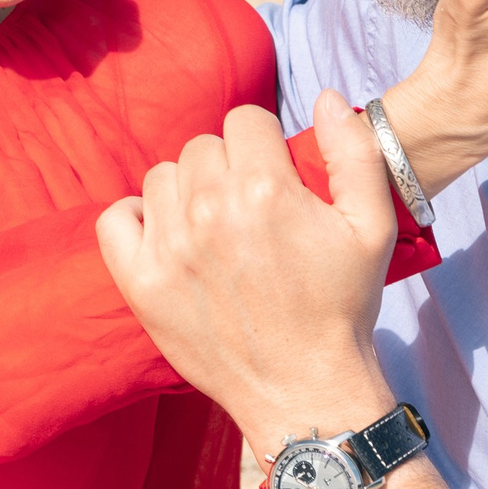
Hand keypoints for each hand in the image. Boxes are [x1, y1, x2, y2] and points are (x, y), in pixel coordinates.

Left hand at [96, 93, 396, 458]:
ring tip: (215, 229)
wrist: (305, 390)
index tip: (276, 181)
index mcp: (265, 189)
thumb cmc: (341, 307)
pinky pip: (115, 217)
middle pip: (202, 145)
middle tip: (251, 212)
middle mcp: (210, 211)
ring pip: (162, 176)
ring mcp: (169, 249)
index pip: (246, 120)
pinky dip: (136, 219)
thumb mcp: (372, 225)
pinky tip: (167, 236)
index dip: (265, 147)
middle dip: (228, 167)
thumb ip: (354, 151)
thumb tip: (329, 97)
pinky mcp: (140, 284)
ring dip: (186, 191)